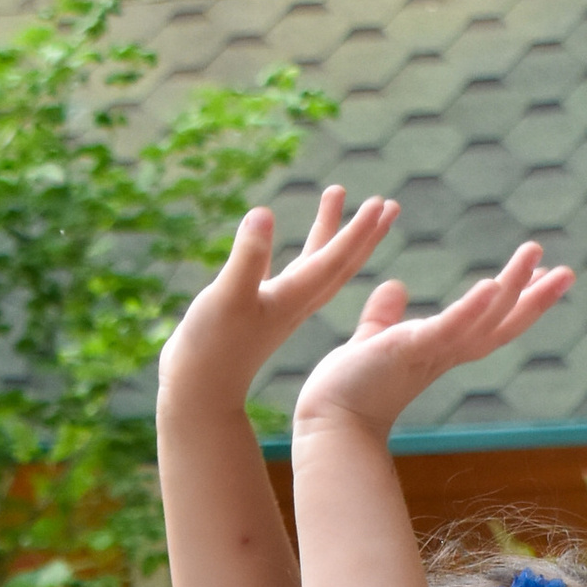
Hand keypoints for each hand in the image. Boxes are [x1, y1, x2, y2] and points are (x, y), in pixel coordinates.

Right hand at [158, 190, 399, 410]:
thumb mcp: (229, 297)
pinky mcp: (253, 309)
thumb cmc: (211, 347)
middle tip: (387, 203)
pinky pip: (280, 273)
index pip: (334, 259)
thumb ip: (248, 257)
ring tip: (334, 194)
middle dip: (363, 232)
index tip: (381, 204)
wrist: (199, 392)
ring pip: (313, 263)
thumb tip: (263, 214)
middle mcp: (293, 301)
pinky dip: (284, 251)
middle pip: (338, 263)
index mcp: (293, 298)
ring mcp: (275, 306)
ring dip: (329, 231)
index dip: (358, 231)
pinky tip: (271, 232)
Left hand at [292, 239, 573, 445]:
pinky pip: (449, 328)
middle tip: (568, 271)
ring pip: (484, 320)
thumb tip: (396, 287)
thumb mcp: (374, 340)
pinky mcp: (412, 351)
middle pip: (502, 325)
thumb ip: (385, 317)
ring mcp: (432, 353)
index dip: (517, 300)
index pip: (488, 322)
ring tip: (535, 254)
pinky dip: (472, 309)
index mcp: (439, 349)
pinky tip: (492, 284)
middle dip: (535, 299)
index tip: (542, 274)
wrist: (326, 421)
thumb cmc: (347, 390)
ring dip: (513, 288)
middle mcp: (445, 353)